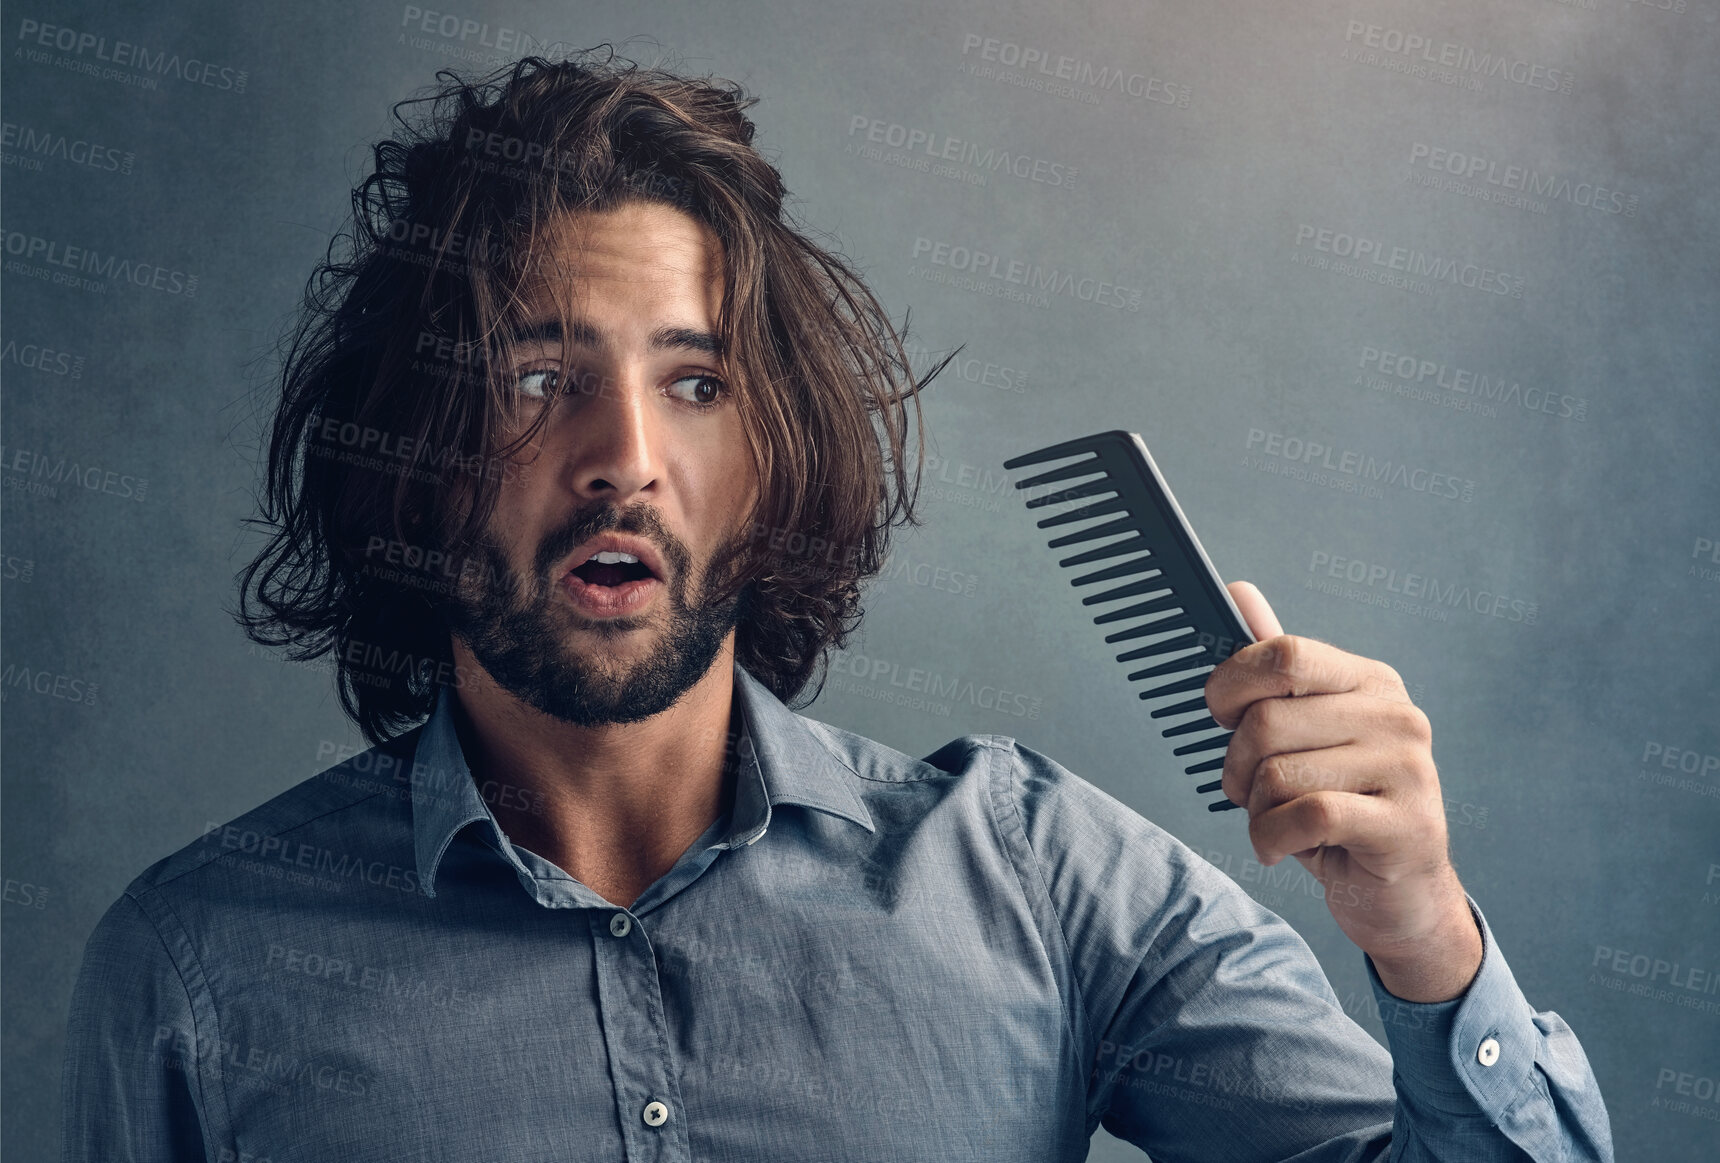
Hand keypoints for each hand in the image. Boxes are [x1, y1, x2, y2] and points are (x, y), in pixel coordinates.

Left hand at [1202, 581, 1481, 1001]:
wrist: (1400, 897)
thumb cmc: (1340, 812)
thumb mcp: (1304, 738)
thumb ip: (1274, 670)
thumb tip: (1238, 591)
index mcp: (1370, 682)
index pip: (1284, 654)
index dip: (1230, 687)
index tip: (1221, 720)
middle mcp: (1397, 716)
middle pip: (1267, 720)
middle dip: (1235, 765)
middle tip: (1246, 791)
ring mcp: (1409, 769)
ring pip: (1278, 772)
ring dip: (1254, 811)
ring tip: (1274, 824)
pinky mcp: (1405, 825)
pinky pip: (1305, 816)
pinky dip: (1271, 838)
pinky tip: (1279, 848)